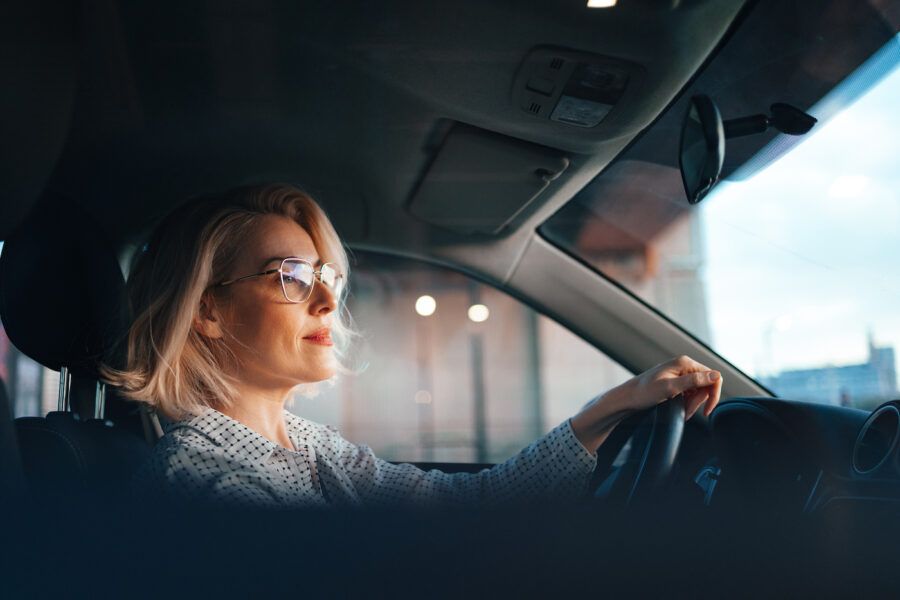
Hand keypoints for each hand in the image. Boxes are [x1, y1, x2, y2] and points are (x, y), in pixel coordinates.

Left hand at [570, 355, 722, 451]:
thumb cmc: (644, 392)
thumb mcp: (670, 388)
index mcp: (685, 363)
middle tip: (687, 411)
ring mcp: (680, 373)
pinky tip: (680, 408)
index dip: (713, 394)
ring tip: (682, 411)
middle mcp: (684, 365)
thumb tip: (715, 375)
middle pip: (706, 385)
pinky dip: (688, 402)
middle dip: (699, 401)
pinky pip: (690, 393)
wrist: (628, 398)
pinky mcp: (677, 381)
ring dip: (693, 403)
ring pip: (699, 390)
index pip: (713, 376)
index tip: (706, 410)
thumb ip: (694, 381)